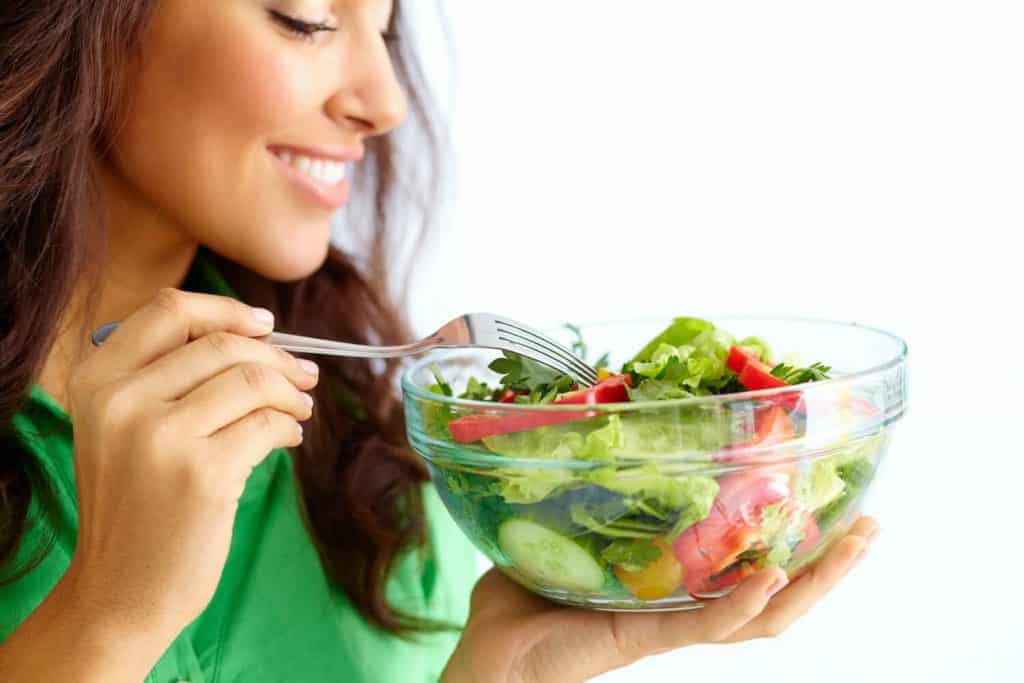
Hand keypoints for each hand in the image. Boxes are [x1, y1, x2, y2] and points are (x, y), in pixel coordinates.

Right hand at [60, 289, 318, 666]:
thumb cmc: (136, 505)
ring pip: (253, 380)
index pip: (169, 310)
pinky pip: (268, 424)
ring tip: (300, 409)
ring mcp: (161, 437)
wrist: (121, 591)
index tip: (266, 326)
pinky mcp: (203, 473)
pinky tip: (288, 438)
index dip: (228, 311)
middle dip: (278, 357)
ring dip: (291, 392)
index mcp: (96, 380)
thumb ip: (168, 377)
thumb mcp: (123, 429)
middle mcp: (121, 401)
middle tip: (305, 377)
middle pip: (223, 344)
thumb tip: (259, 334)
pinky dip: (289, 426)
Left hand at [444, 516, 877, 682]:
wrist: (490, 655)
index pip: (746, 566)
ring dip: (813, 582)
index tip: (828, 500)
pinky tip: (774, 580)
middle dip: (830, 562)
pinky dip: (742, 605)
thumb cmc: (522, 600)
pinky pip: (705, 626)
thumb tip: (583, 435)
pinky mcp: (645, 639)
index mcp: (671, 584)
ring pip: (761, 615)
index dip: (792, 540)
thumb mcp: (561, 530)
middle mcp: (682, 607)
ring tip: (855, 544)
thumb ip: (582, 492)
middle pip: (777, 593)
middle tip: (872, 524)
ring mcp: (668, 625)